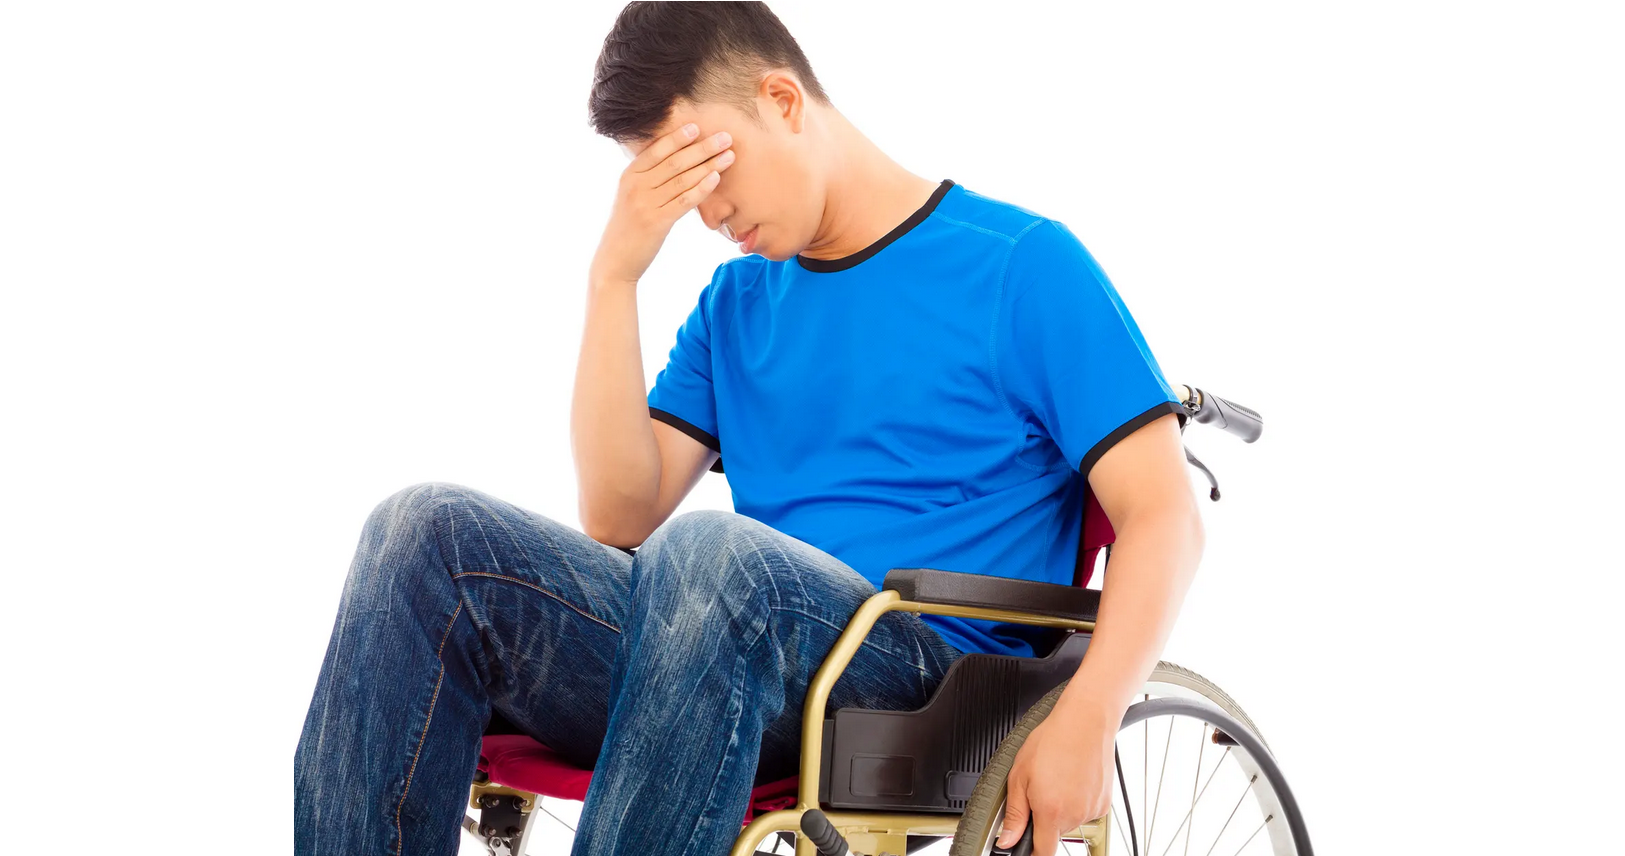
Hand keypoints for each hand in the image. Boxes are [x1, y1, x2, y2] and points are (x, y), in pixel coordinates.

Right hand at [589, 122, 736, 285]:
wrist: (615, 261)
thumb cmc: (629, 228)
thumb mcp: (632, 198)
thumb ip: (649, 180)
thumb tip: (677, 162)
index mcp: (629, 176)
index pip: (657, 150)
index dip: (678, 137)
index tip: (698, 126)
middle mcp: (636, 186)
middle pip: (675, 161)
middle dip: (702, 147)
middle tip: (725, 137)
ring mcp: (645, 204)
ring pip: (682, 179)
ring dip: (709, 165)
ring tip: (729, 155)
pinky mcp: (657, 222)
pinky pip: (684, 201)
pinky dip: (701, 188)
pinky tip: (716, 178)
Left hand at [995, 698, 1117, 855]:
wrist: (1086, 721)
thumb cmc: (1052, 740)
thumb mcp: (1019, 775)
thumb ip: (1014, 814)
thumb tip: (1006, 841)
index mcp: (1051, 811)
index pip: (1043, 852)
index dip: (1032, 851)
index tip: (1026, 845)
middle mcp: (1074, 815)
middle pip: (1055, 833)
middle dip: (1044, 818)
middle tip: (1040, 789)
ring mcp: (1092, 810)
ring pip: (1070, 821)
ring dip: (1062, 808)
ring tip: (1059, 778)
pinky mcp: (1105, 803)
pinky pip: (1085, 811)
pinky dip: (1077, 801)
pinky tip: (1073, 779)